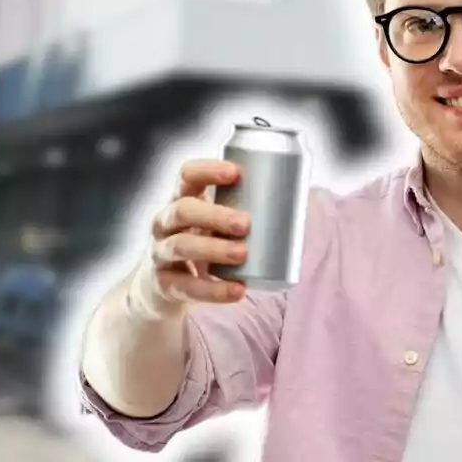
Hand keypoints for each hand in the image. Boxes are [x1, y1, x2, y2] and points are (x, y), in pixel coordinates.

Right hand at [128, 160, 250, 318]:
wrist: (165, 287)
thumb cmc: (204, 241)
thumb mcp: (216, 221)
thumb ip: (245, 207)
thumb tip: (301, 199)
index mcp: (181, 198)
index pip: (186, 175)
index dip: (207, 170)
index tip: (236, 172)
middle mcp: (165, 222)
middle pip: (183, 210)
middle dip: (215, 215)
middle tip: (246, 223)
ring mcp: (160, 253)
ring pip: (181, 246)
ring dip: (213, 249)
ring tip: (242, 254)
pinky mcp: (163, 284)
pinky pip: (186, 287)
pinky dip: (214, 290)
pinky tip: (237, 291)